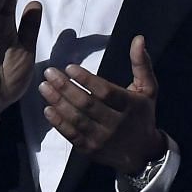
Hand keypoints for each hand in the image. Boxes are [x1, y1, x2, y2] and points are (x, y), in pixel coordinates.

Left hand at [35, 35, 165, 176]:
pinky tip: (47, 109)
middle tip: (49, 73)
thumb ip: (141, 64)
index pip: (106, 92)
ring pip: (76, 119)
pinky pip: (71, 135)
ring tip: (44, 87)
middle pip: (87, 104)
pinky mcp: (90, 149)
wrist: (142, 152)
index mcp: (130, 106)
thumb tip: (138, 39)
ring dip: (58, 102)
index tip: (69, 67)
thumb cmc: (142, 114)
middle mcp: (116, 124)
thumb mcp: (148, 89)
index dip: (86, 80)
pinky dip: (58, 122)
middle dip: (66, 87)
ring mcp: (102, 138)